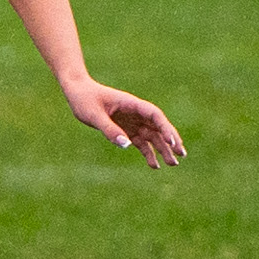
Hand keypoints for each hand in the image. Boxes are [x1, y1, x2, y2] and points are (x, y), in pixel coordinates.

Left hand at [64, 77, 185, 167]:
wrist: (77, 92)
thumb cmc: (85, 100)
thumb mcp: (94, 115)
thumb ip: (109, 129)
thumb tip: (126, 144)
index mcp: (131, 104)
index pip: (154, 115)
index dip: (165, 128)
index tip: (172, 141)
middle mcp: (135, 113)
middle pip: (158, 127)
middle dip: (171, 140)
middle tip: (181, 154)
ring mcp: (132, 121)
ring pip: (152, 136)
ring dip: (163, 149)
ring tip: (172, 164)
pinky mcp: (125, 130)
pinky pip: (140, 142)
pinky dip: (148, 153)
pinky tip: (154, 165)